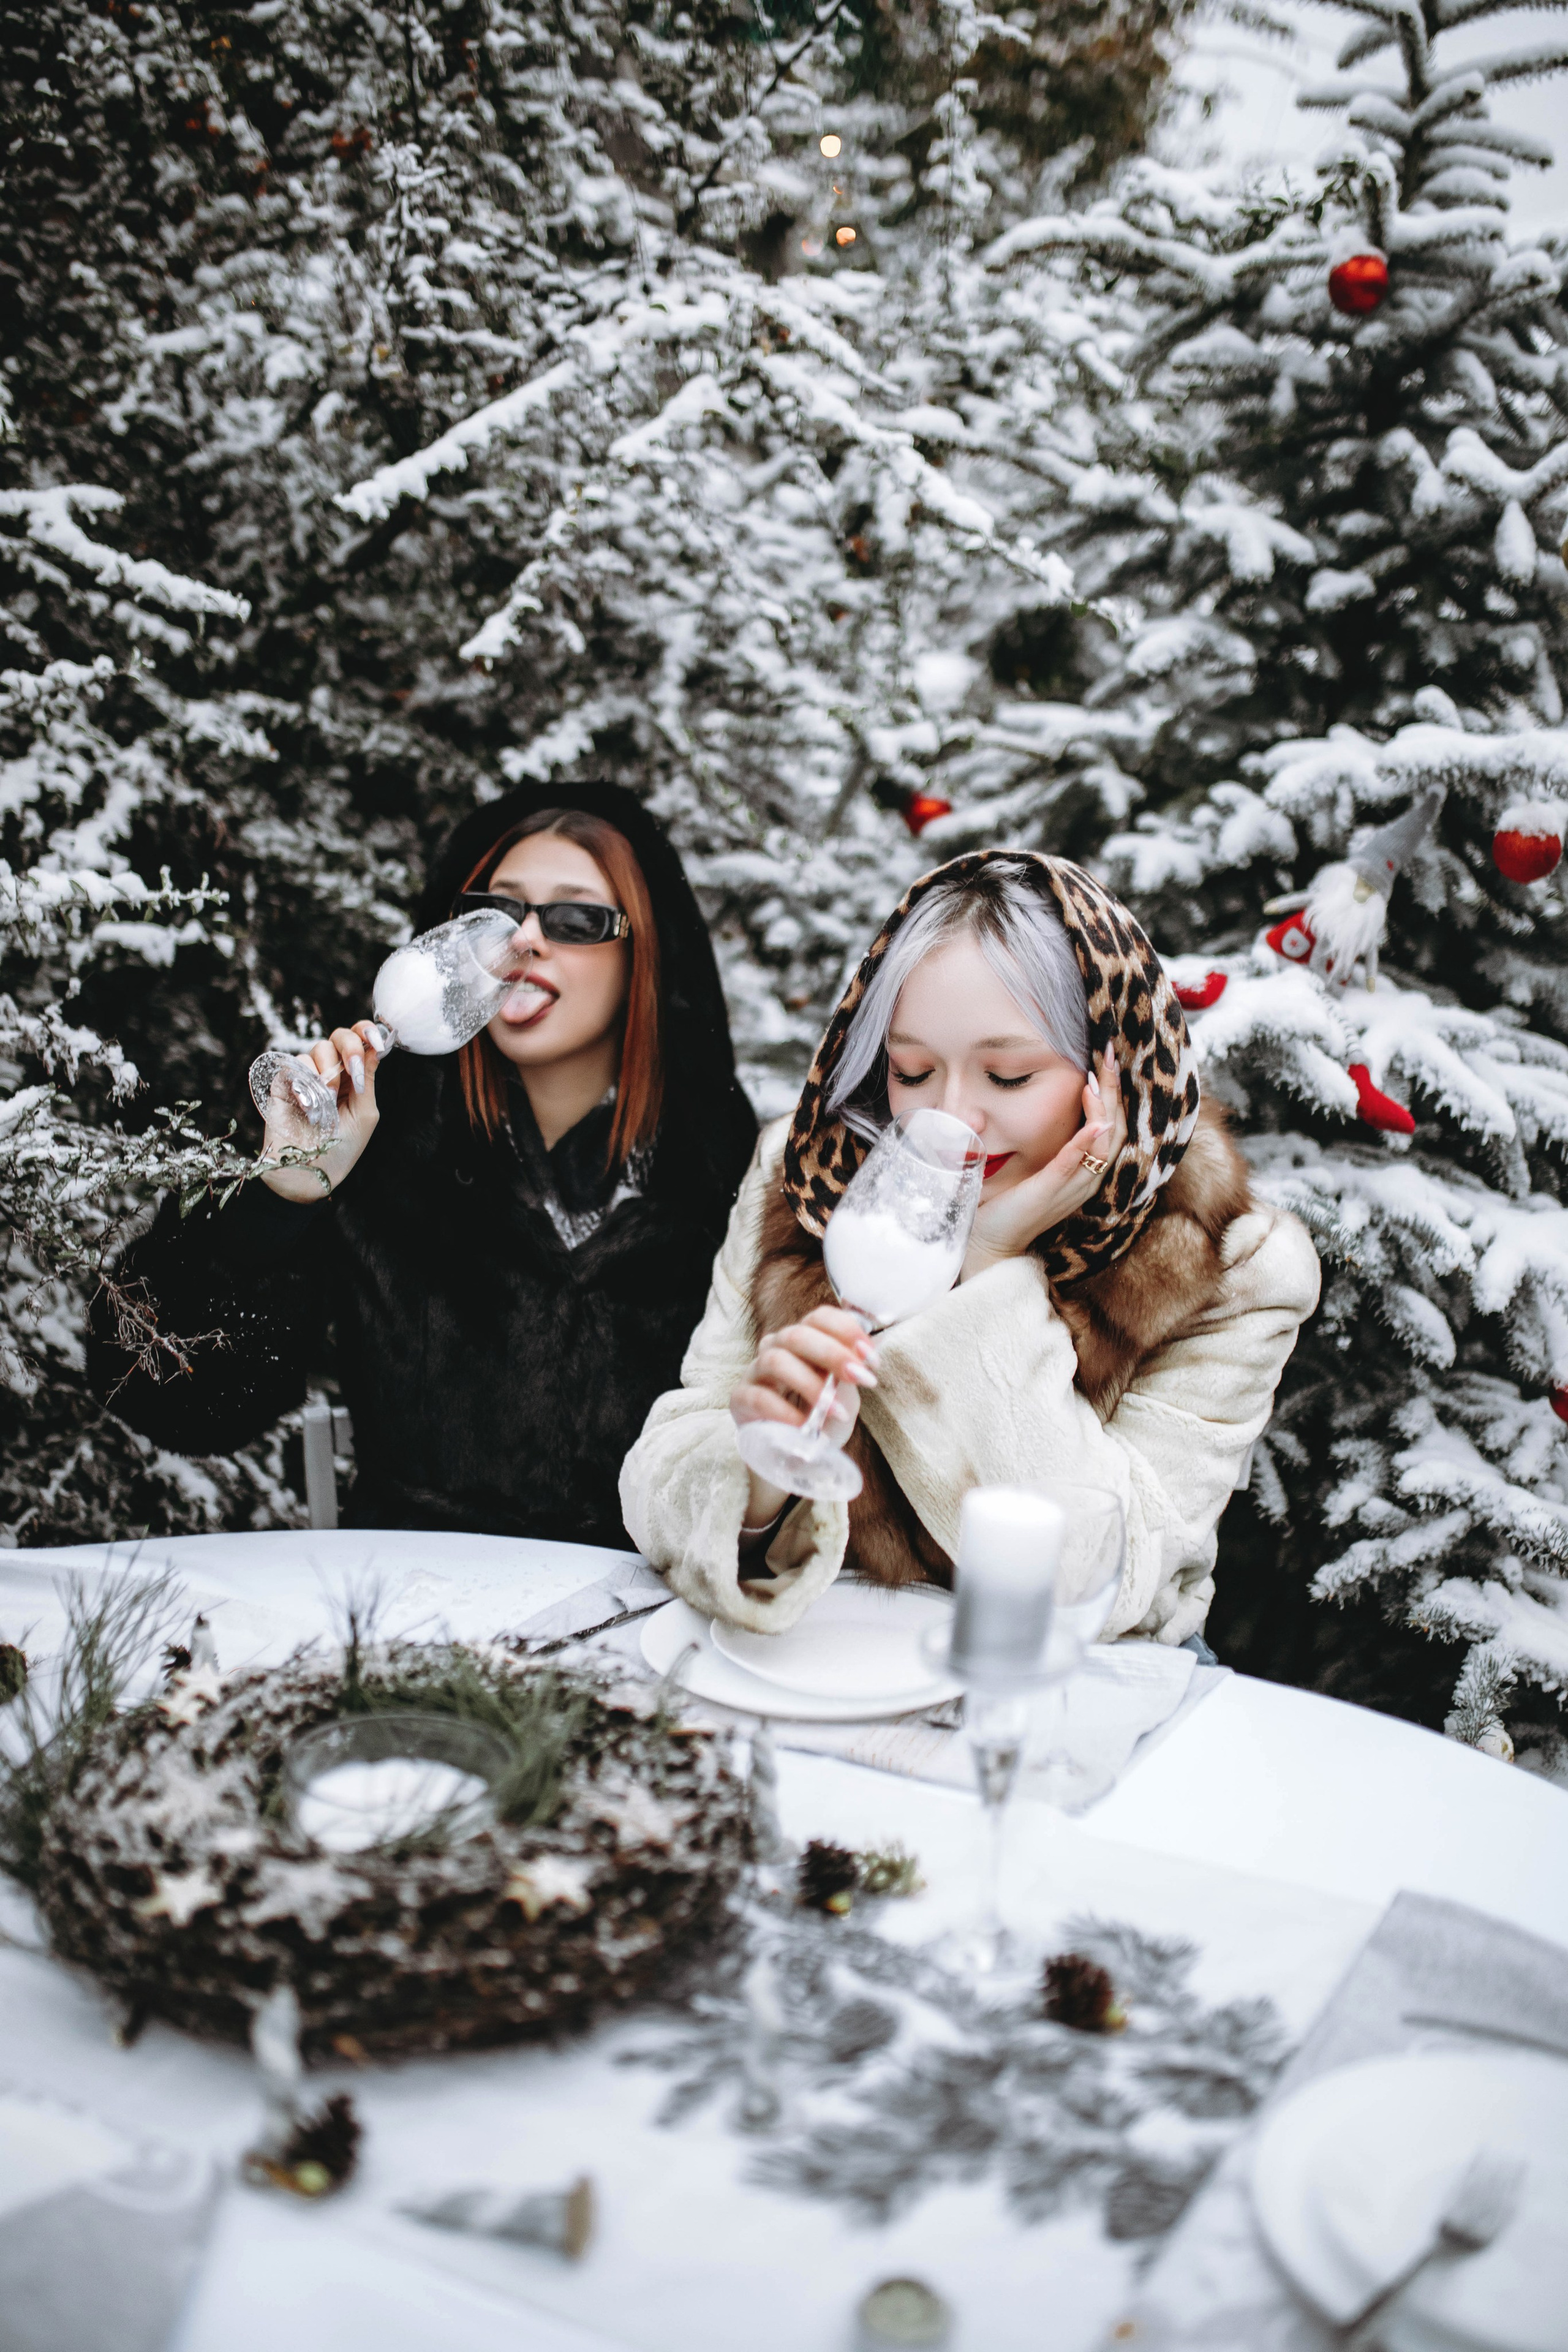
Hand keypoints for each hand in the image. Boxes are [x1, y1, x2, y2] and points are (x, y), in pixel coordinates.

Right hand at [259, 1022, 383, 1200]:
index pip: (360, 1041)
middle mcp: (332, 1071)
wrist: (308, 1171)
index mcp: (354, 1078)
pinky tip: (308, 1103)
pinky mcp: (284, 1082)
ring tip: (328, 1101)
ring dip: (329, 1073)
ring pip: (319, 1048)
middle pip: (339, 1036)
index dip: (366, 1032)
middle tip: (352, 1069)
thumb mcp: (364, 1113)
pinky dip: (305, 1079)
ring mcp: (307, 1075)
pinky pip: (296, 1062)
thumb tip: (376, 1047)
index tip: (376, 1040)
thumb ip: (368, 1079)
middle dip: (350, 1047)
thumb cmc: (341, 1147)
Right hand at [731, 1305, 877, 1530]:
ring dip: (810, 1384)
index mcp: (804, 1339)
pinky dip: (784, 1411)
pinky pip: (759, 1397)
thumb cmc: (820, 1417)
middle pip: (798, 1335)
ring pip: (776, 1361)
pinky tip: (803, 1426)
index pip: (820, 1317)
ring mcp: (755, 1371)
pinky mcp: (740, 1398)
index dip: (847, 1331)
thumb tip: (859, 1363)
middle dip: (833, 1354)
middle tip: (860, 1378)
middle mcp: (776, 1347)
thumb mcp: (843, 1395)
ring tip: (835, 1410)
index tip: (872, 1359)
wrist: (795, 1453)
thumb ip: (848, 1376)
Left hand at [962, 1045, 1128, 1278]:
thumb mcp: (1040, 1168)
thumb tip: (1055, 1111)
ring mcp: (1070, 1187)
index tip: (1107, 1060)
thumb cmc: (1012, 1203)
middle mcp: (1086, 1179)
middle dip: (1115, 1091)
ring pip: (1104, 1144)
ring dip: (1104, 1108)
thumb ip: (1056, 1147)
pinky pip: (1072, 1165)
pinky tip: (1094, 1121)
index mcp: (1086, 1172)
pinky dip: (1085, 1142)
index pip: (1112, 1126)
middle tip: (1109, 1056)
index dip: (1114, 1093)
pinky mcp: (1048, 1192)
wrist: (991, 1241)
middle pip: (1116, 1130)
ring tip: (1098, 1078)